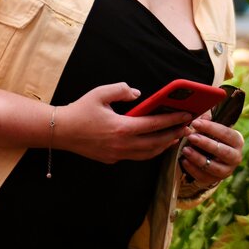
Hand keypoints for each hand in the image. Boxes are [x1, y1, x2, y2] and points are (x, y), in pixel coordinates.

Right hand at [58, 83, 192, 163]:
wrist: (60, 131)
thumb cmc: (80, 110)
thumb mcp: (100, 93)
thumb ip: (121, 90)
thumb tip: (138, 94)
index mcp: (121, 128)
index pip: (154, 124)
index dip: (172, 120)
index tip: (186, 115)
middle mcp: (122, 145)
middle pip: (156, 143)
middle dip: (174, 134)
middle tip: (188, 127)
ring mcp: (117, 155)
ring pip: (148, 154)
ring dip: (164, 145)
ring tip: (175, 136)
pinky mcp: (112, 159)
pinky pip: (136, 156)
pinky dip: (150, 151)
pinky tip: (155, 143)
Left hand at [179, 115, 243, 188]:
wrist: (213, 159)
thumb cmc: (213, 138)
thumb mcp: (211, 129)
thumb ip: (206, 122)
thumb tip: (200, 114)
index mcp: (237, 141)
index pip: (226, 134)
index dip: (211, 128)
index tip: (195, 122)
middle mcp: (236, 157)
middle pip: (222, 151)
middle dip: (205, 144)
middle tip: (191, 136)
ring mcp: (227, 171)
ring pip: (213, 167)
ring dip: (198, 158)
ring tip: (185, 149)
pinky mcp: (215, 180)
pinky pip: (204, 176)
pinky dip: (193, 169)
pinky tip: (184, 161)